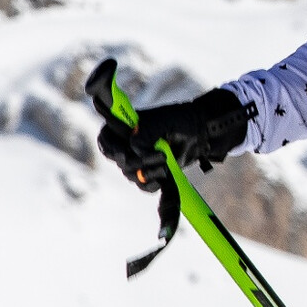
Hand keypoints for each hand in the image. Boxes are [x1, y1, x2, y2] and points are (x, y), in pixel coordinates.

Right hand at [95, 89, 252, 190]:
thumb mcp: (163, 122)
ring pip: (130, 174)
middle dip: (136, 162)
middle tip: (158, 155)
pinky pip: (143, 185)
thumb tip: (133, 148)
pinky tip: (163, 176)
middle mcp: (128, 144)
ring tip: (166, 161)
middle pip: (118, 161)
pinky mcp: (151, 172)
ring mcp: (139, 159)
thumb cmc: (181, 121)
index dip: (110, 148)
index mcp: (126, 127)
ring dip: (147, 172)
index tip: (124, 153)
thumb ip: (146, 133)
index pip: (105, 140)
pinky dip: (151, 183)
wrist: (202, 133)